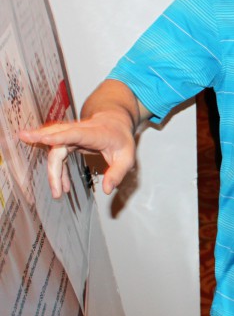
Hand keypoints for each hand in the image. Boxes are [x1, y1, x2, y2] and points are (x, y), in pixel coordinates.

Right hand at [19, 110, 135, 197]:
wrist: (116, 124)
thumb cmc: (121, 140)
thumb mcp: (128, 157)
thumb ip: (118, 173)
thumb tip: (108, 190)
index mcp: (96, 133)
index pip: (76, 133)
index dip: (60, 136)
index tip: (45, 138)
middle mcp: (81, 131)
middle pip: (59, 136)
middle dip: (41, 138)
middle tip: (24, 137)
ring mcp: (72, 134)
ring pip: (55, 147)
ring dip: (52, 169)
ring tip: (56, 191)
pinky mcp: (67, 140)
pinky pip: (58, 155)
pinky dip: (58, 171)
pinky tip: (63, 186)